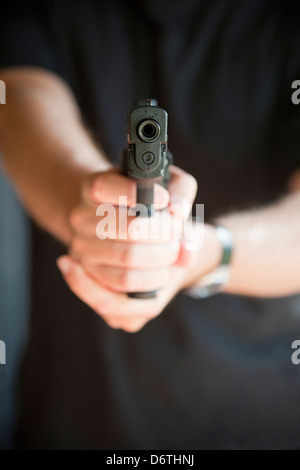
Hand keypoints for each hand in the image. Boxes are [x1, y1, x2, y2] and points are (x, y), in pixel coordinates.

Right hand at [57, 166, 218, 331]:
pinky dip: (146, 286)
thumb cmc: (152, 205)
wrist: (132, 227)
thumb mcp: (168, 185)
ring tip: (173, 254)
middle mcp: (81, 220)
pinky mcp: (89, 279)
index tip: (164, 199)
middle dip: (165, 234)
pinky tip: (161, 275)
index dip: (135, 193)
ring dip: (161, 262)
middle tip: (178, 233)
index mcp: (94, 190)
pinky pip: (110, 298)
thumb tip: (178, 212)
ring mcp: (82, 251)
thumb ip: (181, 190)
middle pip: (129, 230)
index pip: (103, 187)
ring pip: (126, 266)